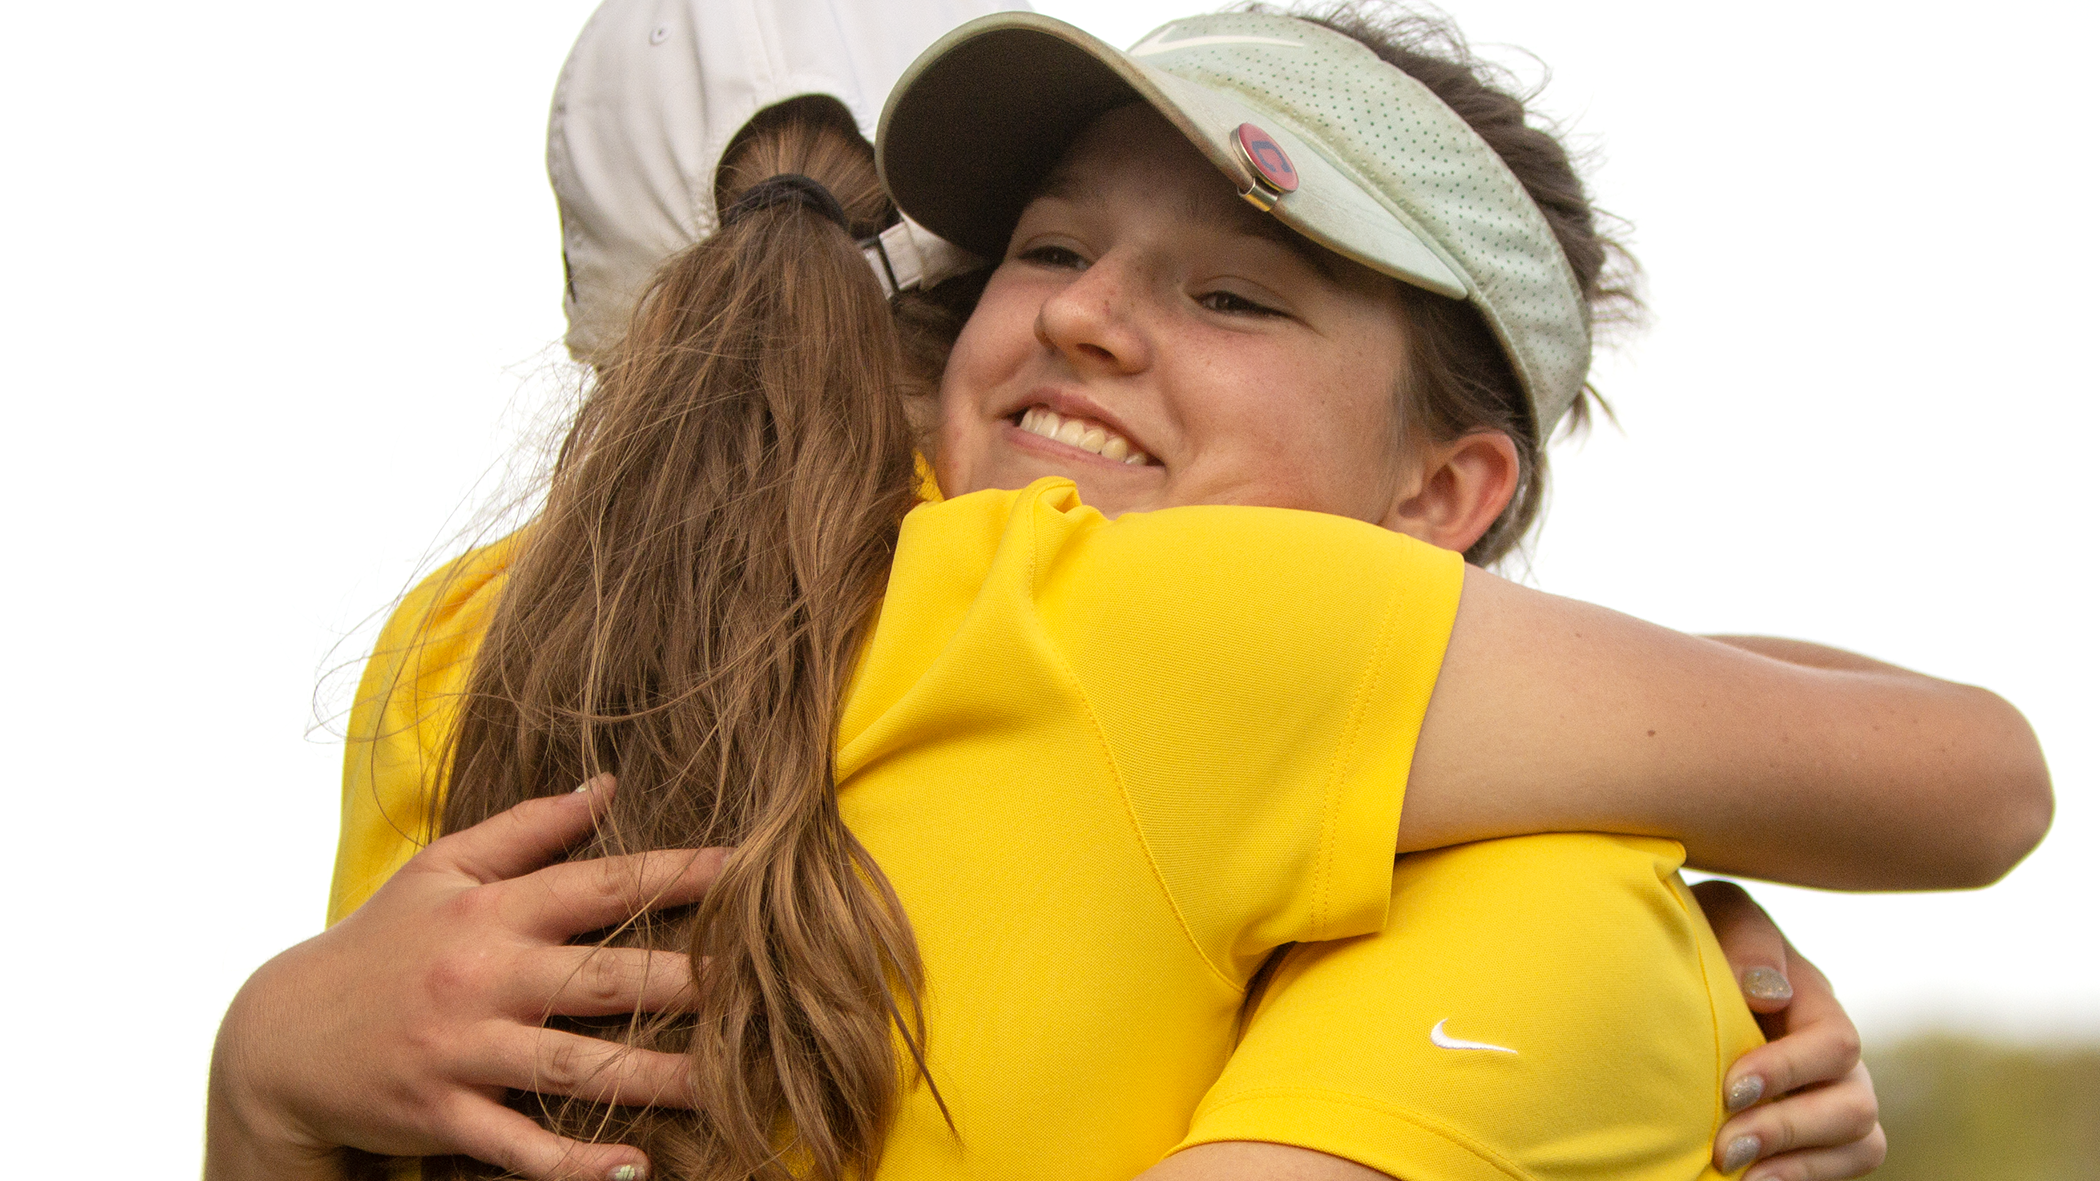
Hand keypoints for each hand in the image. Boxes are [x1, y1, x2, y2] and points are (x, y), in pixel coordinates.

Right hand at [205, 776, 724, 1180]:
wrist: (280, 1037)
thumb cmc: (379, 944)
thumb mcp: (440, 870)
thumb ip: (526, 828)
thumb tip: (606, 785)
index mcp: (491, 912)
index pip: (598, 885)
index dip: (675, 875)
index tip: (749, 871)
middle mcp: (483, 977)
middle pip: (601, 979)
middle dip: (684, 982)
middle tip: (764, 986)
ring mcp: (462, 1051)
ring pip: (572, 1067)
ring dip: (652, 1079)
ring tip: (726, 1087)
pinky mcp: (442, 1115)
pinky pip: (515, 1145)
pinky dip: (572, 1163)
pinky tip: (632, 1168)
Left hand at [1695, 880, 1886, 1180]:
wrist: (1675, 977)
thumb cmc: (1699, 939)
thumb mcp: (1716, 916)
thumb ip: (1745, 937)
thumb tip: (1769, 995)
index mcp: (1814, 999)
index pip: (1833, 1042)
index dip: (1788, 1071)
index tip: (1729, 1089)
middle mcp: (1835, 1054)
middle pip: (1854, 1105)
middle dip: (1787, 1128)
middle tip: (1726, 1146)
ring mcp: (1833, 1095)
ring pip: (1860, 1142)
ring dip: (1798, 1163)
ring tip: (1735, 1171)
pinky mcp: (1818, 1133)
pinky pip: (1842, 1166)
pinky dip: (1803, 1176)